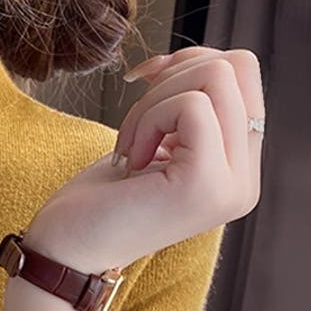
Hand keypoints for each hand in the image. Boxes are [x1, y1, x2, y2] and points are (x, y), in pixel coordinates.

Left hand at [25, 46, 264, 270]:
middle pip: (239, 68)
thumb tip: (200, 57)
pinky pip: (191, 105)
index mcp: (237, 171)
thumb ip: (193, 109)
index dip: (189, 64)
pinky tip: (129, 159)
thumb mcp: (156, 144)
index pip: (245, 77)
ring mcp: (230, 185)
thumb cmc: (98, 202)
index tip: (146, 86)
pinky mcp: (204, 183)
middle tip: (135, 126)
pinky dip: (147, 118)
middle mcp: (244, 182)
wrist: (65, 253)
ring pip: (217, 79)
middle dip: (173, 78)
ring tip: (130, 147)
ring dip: (154, 103)